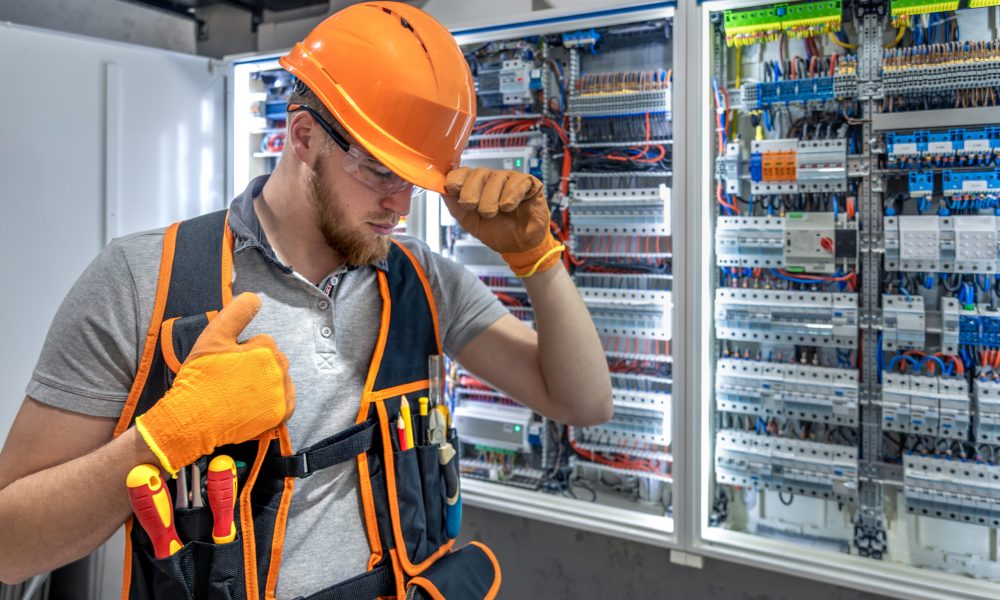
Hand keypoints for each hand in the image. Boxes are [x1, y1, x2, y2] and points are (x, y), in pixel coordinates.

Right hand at [135, 292, 294, 474]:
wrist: (193, 419)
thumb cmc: (201, 376)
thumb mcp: (213, 335)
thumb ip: (237, 312)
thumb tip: (255, 297)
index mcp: (267, 348)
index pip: (260, 342)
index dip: (240, 351)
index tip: (225, 364)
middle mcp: (280, 369)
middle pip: (272, 360)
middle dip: (255, 365)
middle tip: (230, 379)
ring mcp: (282, 393)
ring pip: (278, 379)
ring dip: (265, 382)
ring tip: (238, 393)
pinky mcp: (282, 414)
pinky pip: (284, 400)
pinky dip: (272, 401)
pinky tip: (252, 404)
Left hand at [443, 168, 562, 275]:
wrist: (519, 246)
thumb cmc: (497, 231)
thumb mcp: (469, 221)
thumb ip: (454, 205)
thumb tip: (442, 189)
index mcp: (475, 186)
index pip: (462, 172)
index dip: (455, 179)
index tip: (452, 188)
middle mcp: (491, 179)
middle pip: (477, 173)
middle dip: (471, 192)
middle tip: (472, 207)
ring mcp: (510, 179)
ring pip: (496, 178)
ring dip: (491, 199)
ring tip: (494, 213)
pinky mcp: (529, 183)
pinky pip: (517, 182)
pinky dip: (511, 195)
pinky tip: (509, 207)